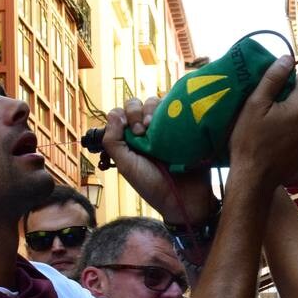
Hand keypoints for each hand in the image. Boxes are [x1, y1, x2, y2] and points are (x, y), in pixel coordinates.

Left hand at [102, 97, 216, 223]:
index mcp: (130, 138)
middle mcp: (147, 130)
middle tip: (142, 130)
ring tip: (157, 127)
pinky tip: (173, 121)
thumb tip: (113, 114)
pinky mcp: (183, 125)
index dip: (124, 117)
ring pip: (155, 101)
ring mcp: (166, 127)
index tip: (132, 132)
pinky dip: (172, 107)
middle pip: (136, 104)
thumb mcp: (126, 165)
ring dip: (152, 109)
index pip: (121, 113)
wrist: (183, 196)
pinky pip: (176, 105)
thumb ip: (113, 142)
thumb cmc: (153, 184)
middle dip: (136, 112)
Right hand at [227, 55, 297, 187]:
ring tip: (266, 129)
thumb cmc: (250, 140)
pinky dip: (288, 135)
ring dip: (286, 119)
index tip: (262, 97)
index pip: (294, 82)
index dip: (277, 86)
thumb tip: (287, 57)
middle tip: (261, 114)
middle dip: (282, 103)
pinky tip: (272, 142)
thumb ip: (273, 78)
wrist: (253, 179)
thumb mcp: (255, 104)